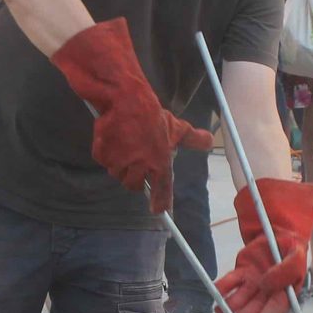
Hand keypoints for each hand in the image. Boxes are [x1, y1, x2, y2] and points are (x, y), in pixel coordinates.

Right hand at [48, 17, 211, 211]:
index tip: (159, 211)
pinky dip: (107, 154)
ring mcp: (120, 163)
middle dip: (135, 177)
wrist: (126, 100)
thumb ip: (193, 139)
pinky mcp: (103, 156)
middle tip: (137, 161)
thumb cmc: (152, 115)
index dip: (161, 203)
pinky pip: (105, 162)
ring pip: (118, 174)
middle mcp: (140, 168)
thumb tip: (209, 141)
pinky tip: (113, 140)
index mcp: (160, 163)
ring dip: (121, 165)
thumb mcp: (177, 127)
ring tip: (126, 146)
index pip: (162, 190)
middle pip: (135, 185)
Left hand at [217, 178, 312, 312]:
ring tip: (220, 309)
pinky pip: (230, 283)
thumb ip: (287, 269)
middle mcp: (267, 292)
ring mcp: (253, 284)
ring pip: (240, 300)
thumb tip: (267, 284)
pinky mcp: (241, 273)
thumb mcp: (296, 255)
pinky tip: (216, 290)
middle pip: (254, 310)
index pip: (274, 311)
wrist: (278, 234)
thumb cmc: (291, 248)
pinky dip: (221, 287)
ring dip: (230, 306)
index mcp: (284, 292)